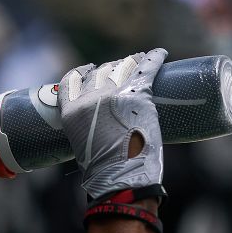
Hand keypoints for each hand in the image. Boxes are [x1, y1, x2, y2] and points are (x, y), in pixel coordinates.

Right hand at [57, 49, 166, 199]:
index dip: (82, 71)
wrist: (121, 179)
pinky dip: (154, 57)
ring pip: (123, 66)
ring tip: (139, 59)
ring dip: (131, 60)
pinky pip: (147, 67)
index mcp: (71, 110)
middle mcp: (90, 98)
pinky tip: (160, 53)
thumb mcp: (82, 143)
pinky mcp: (139, 95)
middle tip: (123, 68)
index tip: (90, 68)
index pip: (71, 79)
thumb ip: (87, 125)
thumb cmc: (103, 171)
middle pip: (100, 72)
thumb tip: (103, 119)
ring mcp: (115, 94)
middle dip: (111, 68)